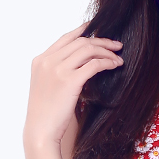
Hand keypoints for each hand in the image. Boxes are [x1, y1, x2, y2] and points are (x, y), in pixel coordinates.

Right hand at [24, 21, 122, 148]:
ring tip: (118, 58)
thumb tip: (82, 65)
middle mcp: (47, 61)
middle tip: (117, 45)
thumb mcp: (47, 86)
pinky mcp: (69, 81)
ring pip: (88, 49)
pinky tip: (114, 66)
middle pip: (80, 41)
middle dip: (101, 41)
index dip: (83, 30)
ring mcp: (57, 70)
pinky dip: (106, 63)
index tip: (97, 27)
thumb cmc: (46, 113)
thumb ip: (58, 71)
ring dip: (106, 52)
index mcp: (40, 60)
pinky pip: (93, 65)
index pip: (65, 38)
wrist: (40, 131)